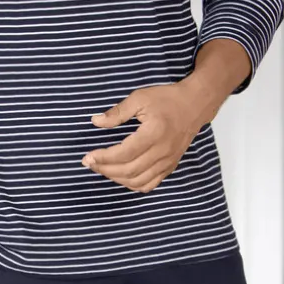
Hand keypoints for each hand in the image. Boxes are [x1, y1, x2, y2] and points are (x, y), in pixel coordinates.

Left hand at [80, 82, 212, 192]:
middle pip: (129, 170)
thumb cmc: (167, 99)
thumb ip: (117, 112)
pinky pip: (150, 184)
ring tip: (103, 169)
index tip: (88, 157)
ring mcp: (167, 162)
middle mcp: (162, 152)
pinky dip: (133, 185)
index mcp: (153, 134)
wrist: (195, 105)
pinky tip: (121, 177)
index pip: (124, 154)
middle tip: (90, 163)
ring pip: (138, 181)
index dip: (104, 158)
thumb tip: (95, 122)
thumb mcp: (140, 98)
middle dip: (105, 169)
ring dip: (117, 179)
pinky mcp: (170, 166)